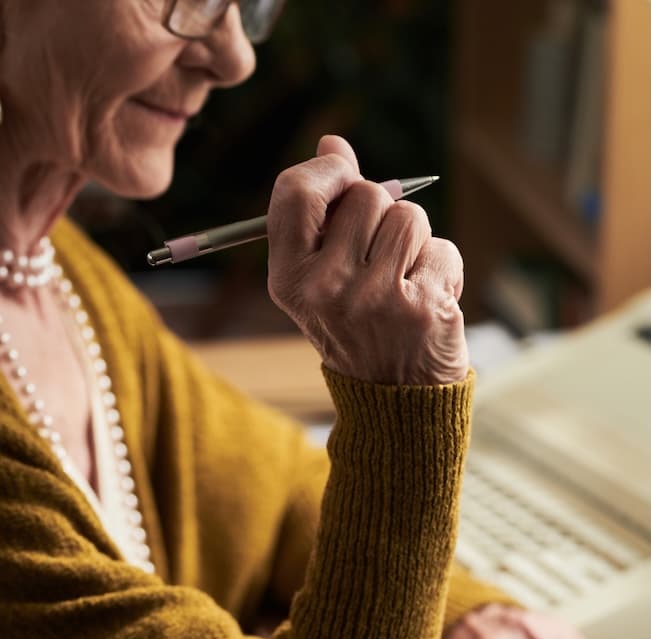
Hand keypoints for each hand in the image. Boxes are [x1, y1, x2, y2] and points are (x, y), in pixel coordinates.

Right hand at [267, 135, 468, 386]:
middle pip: (365, 195)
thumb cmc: (360, 331)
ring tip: (405, 280)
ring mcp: (374, 299)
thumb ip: (323, 213)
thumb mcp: (322, 279)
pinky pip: (442, 249)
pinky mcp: (422, 307)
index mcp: (290, 280)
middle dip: (382, 213)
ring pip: (410, 216)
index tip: (345, 174)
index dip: (328, 170)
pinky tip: (428, 301)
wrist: (396, 403)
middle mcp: (325, 289)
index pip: (297, 193)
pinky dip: (442, 269)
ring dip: (416, 241)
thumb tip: (331, 142)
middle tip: (380, 259)